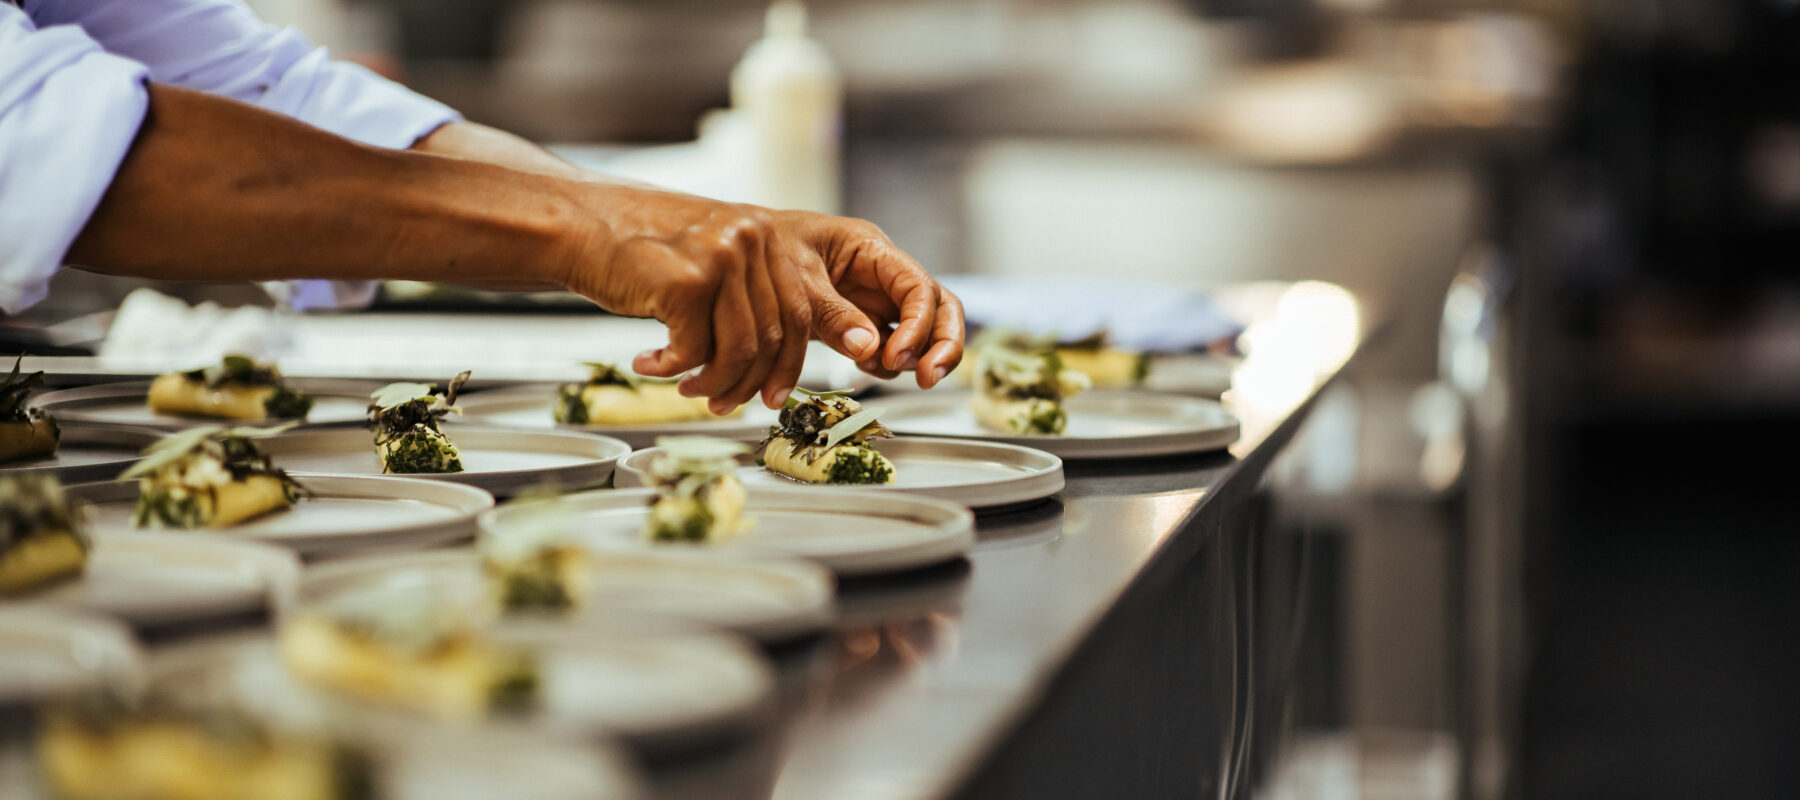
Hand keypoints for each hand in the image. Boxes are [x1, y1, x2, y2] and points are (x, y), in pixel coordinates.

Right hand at [557, 187, 963, 412]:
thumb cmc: (642, 250)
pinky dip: (673, 368)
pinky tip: (651, 364)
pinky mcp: (687, 279)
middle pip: (776, 335)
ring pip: (740, 348)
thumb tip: (776, 360)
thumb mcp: (711, 261)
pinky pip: (695, 347)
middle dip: (752, 382)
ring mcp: (722, 256)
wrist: (582, 224)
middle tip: (725, 404)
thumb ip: (748, 296)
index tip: (775, 395)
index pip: (800, 313)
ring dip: (714, 382)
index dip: (789, 364)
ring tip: (688, 389)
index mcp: (767, 235)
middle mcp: (752, 239)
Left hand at [769, 209, 964, 384]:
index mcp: (871, 250)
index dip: (918, 324)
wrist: (736, 256)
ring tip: (878, 366)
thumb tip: (869, 347)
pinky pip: (891, 346)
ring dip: (914, 357)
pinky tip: (864, 364)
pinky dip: (886, 363)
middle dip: (942, 344)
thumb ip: (833, 313)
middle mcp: (883, 274)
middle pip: (940, 307)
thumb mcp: (796, 278)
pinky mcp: (863, 323)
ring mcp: (876, 299)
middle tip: (927, 378)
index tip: (898, 355)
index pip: (918, 286)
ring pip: (923, 330)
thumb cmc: (764, 248)